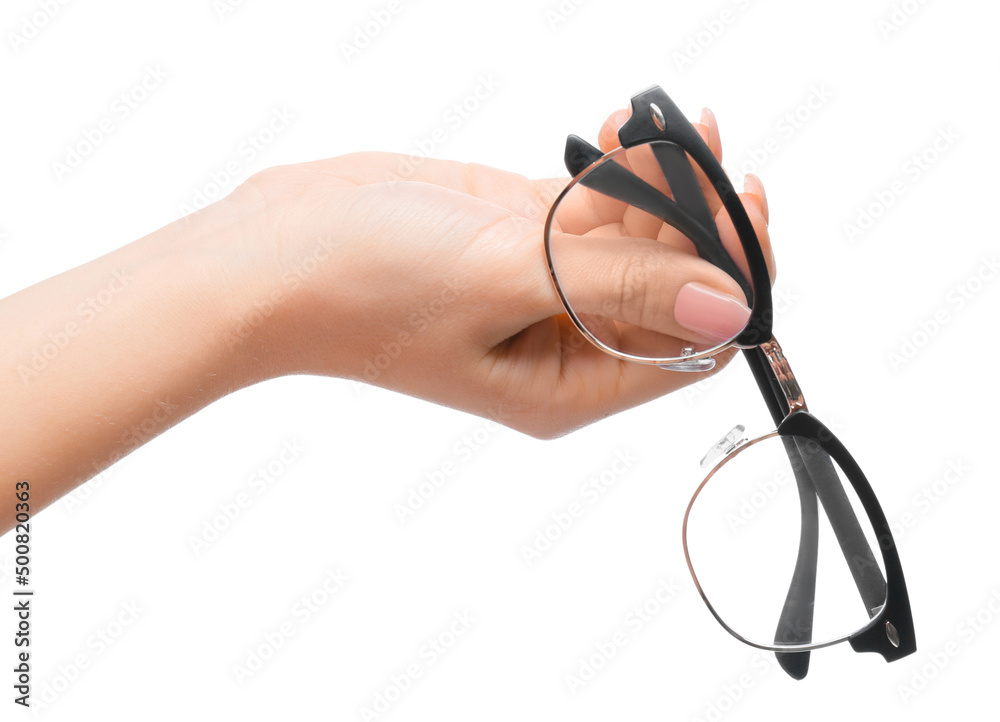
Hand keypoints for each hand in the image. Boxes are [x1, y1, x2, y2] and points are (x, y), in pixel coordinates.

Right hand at [222, 105, 773, 437]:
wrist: (277, 250)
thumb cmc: (364, 286)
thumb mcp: (503, 280)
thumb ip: (620, 288)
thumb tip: (730, 302)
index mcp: (567, 385)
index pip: (690, 344)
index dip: (727, 275)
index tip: (736, 199)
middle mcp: (565, 343)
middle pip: (671, 287)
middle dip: (695, 218)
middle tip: (698, 148)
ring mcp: (544, 288)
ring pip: (638, 241)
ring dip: (661, 184)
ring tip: (667, 126)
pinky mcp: (520, 238)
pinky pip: (594, 209)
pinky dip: (617, 169)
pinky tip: (624, 128)